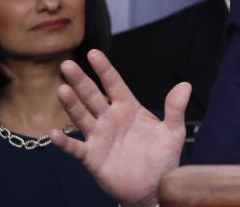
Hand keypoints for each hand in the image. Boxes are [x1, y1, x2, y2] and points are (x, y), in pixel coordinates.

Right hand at [50, 49, 189, 206]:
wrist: (154, 186)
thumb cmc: (163, 157)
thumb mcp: (173, 131)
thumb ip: (175, 108)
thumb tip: (185, 85)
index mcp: (129, 108)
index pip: (114, 84)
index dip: (104, 69)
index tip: (93, 53)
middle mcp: (110, 119)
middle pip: (92, 97)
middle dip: (80, 81)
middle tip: (67, 65)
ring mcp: (99, 137)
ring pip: (81, 117)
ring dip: (71, 105)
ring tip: (62, 90)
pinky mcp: (92, 157)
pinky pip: (76, 148)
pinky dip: (64, 141)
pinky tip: (54, 133)